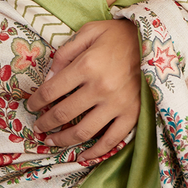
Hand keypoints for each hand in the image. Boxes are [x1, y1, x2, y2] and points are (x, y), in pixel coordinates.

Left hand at [25, 19, 141, 162]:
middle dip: (45, 123)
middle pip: (64, 114)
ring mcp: (117, 104)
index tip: (31, 106)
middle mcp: (100, 88)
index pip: (52, 90)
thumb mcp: (89, 32)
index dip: (37, 101)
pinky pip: (112, 140)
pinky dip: (96, 152)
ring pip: (83, 132)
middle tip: (37, 127)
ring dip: (63, 140)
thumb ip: (66, 52)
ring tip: (51, 141)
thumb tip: (49, 77)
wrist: (156, 40)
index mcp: (87, 65)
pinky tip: (83, 155)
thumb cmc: (119, 35)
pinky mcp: (132, 114)